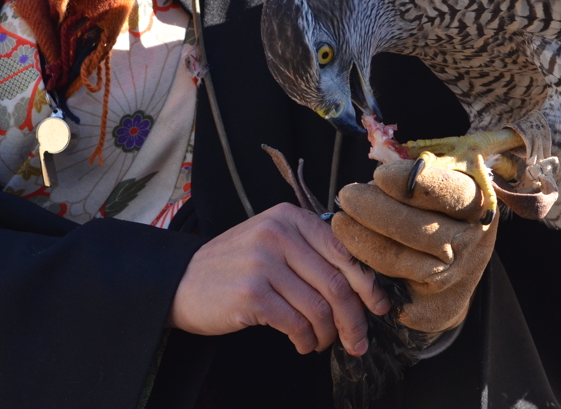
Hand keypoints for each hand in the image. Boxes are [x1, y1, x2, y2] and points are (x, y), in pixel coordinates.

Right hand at [168, 203, 390, 355]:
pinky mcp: (251, 293)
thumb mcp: (272, 242)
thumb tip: (364, 286)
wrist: (181, 282)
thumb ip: (311, 251)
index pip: (344, 251)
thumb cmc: (236, 266)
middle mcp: (278, 233)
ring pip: (320, 307)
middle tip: (359, 341)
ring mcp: (263, 262)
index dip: (368, 284)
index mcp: (289, 217)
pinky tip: (303, 344)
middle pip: (337, 282)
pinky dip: (306, 340)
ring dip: (328, 334)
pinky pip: (296, 324)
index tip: (379, 307)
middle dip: (355, 318)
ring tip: (323, 342)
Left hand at [331, 160, 497, 332]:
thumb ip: (418, 176)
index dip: (409, 183)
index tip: (379, 175)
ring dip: (360, 237)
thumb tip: (377, 166)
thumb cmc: (441, 216)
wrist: (455, 277)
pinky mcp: (430, 305)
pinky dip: (362, 264)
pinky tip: (348, 248)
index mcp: (478, 205)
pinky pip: (386, 283)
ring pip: (396, 257)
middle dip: (373, 209)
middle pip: (416, 226)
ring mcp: (453, 276)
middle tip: (346, 195)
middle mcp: (472, 242)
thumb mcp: (443, 189)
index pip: (447, 192)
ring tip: (339, 219)